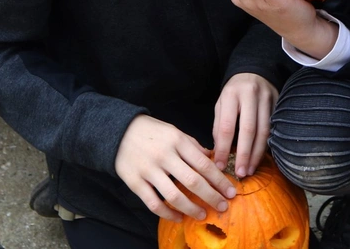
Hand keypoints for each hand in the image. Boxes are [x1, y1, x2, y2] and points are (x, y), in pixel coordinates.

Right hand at [114, 114, 235, 220]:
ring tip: (203, 215)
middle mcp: (164, 156)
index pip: (203, 164)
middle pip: (192, 181)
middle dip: (211, 196)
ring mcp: (149, 170)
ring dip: (191, 209)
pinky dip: (168, 214)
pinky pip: (154, 204)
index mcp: (177, 141)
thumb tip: (212, 158)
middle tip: (223, 207)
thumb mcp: (174, 131)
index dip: (219, 180)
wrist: (118, 131)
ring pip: (174, 196)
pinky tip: (179, 217)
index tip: (231, 192)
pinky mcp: (135, 183)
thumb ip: (193, 146)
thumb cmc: (152, 132)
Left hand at [213, 72, 276, 177]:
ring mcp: (268, 99)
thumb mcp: (221, 103)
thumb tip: (219, 151)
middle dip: (244, 154)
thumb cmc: (234, 91)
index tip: (220, 165)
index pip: (227, 126)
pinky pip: (274, 128)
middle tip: (240, 173)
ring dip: (257, 154)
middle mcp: (251, 95)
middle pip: (249, 129)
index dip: (223, 148)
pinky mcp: (279, 103)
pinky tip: (261, 158)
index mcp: (232, 94)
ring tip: (250, 169)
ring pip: (265, 131)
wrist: (255, 70)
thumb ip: (219, 125)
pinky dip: (267, 145)